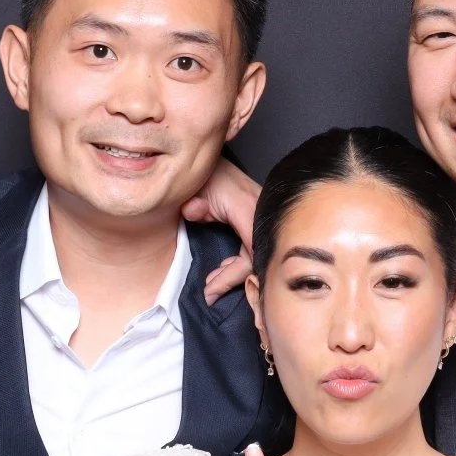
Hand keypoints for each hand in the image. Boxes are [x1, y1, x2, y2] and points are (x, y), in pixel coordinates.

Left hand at [181, 158, 261, 302]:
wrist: (214, 164)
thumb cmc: (206, 176)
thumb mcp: (196, 190)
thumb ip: (195, 205)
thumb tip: (193, 212)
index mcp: (248, 207)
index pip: (252, 252)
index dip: (235, 275)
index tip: (212, 289)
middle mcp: (261, 213)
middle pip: (257, 258)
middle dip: (233, 278)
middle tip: (209, 292)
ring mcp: (263, 216)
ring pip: (258, 254)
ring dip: (235, 271)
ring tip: (213, 282)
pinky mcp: (260, 219)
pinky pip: (256, 246)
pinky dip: (241, 260)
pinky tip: (225, 267)